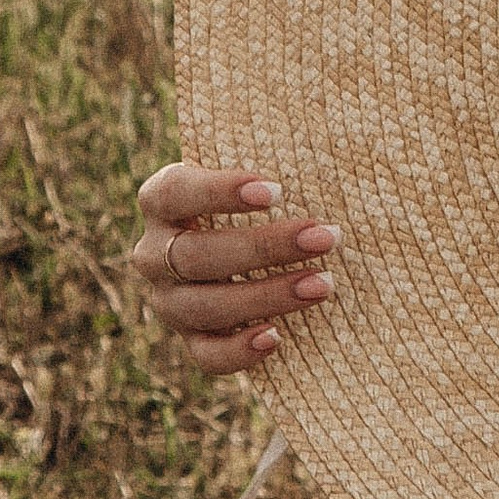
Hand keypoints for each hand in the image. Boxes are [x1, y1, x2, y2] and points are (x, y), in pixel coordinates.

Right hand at [130, 165, 336, 376]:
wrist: (255, 251)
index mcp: (163, 202)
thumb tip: (342, 143)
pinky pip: (205, 355)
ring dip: (266, 296)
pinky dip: (238, 351)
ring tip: (323, 285)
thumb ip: (282, 159)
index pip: (173, 193)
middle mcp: (156, 253)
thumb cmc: (267, 196)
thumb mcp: (263, 173)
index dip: (219, 191)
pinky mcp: (190, 339)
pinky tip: (277, 337)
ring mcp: (169, 300)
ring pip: (204, 306)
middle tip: (325, 237)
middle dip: (265, 248)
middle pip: (197, 255)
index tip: (275, 190)